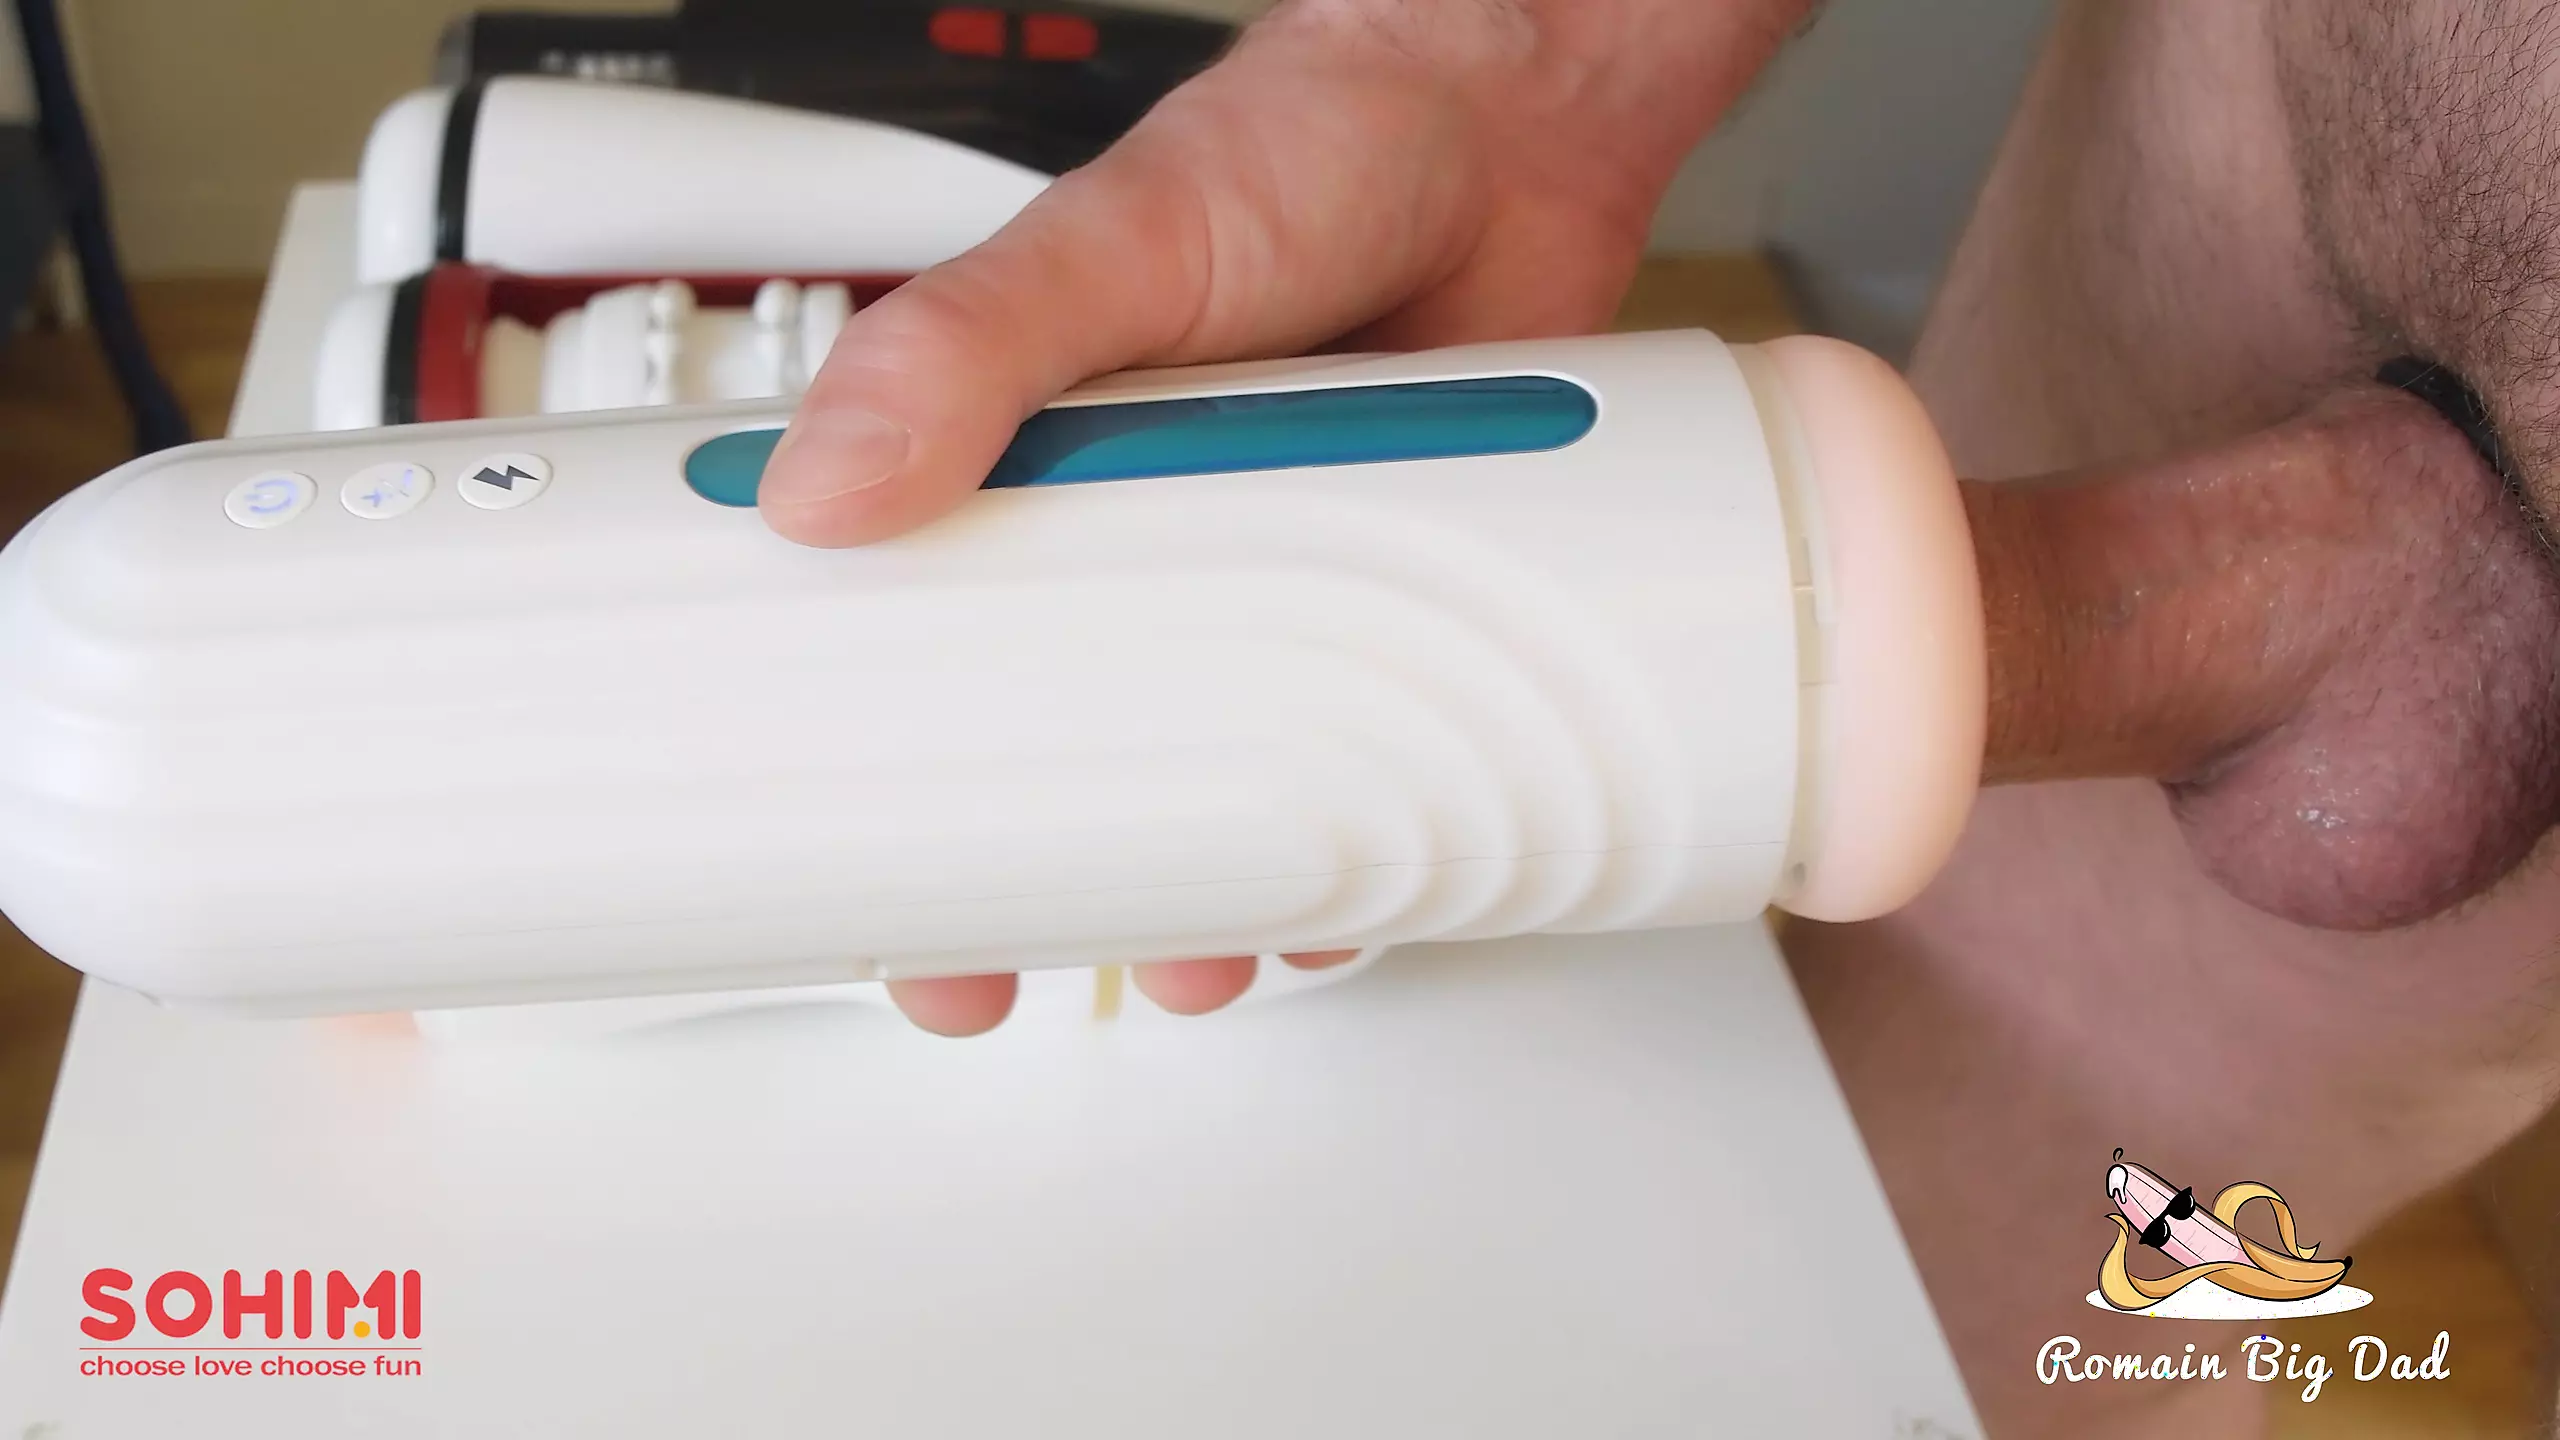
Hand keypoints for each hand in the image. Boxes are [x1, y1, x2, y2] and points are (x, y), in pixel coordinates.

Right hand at [761, 0, 1812, 1032]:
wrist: (1514, 129)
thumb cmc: (1300, 154)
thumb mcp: (1106, 244)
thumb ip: (968, 347)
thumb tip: (828, 485)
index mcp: (1020, 473)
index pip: (904, 642)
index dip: (855, 771)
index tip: (816, 878)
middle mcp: (1138, 549)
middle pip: (1048, 758)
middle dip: (1007, 888)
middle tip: (978, 976)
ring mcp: (1273, 591)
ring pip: (1209, 796)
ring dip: (1188, 898)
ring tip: (1190, 958)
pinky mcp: (1398, 609)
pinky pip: (1368, 773)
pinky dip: (1357, 855)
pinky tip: (1347, 904)